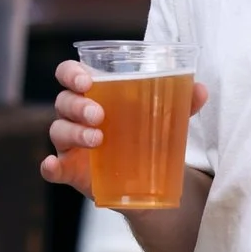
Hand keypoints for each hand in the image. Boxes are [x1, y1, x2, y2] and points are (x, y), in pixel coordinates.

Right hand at [38, 59, 208, 205]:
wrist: (146, 178)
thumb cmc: (146, 135)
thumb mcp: (164, 118)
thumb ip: (181, 103)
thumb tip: (200, 89)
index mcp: (93, 93)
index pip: (69, 74)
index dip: (71, 73)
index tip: (86, 80)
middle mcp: (76, 115)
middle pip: (64, 102)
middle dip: (78, 105)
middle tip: (100, 115)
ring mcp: (71, 144)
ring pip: (59, 130)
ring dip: (74, 132)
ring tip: (98, 139)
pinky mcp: (71, 170)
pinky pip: (53, 167)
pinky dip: (50, 166)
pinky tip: (54, 166)